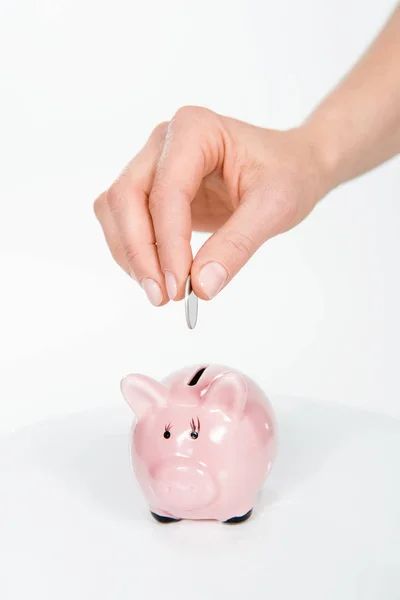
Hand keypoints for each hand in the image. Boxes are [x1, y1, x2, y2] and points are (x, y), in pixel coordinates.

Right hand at [94, 106, 330, 305]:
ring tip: (161, 293)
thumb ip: (237, 245)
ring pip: (115, 209)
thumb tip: (202, 287)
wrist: (291, 166)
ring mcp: (152, 163)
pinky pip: (124, 220)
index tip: (180, 287)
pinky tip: (158, 276)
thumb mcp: (274, 208)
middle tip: (163, 297)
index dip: (168, 243)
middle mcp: (163, 141)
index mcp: (195, 129)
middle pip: (126, 196)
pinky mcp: (151, 188)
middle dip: (139, 252)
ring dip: (131, 255)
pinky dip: (134, 252)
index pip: (166, 191)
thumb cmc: (287, 175)